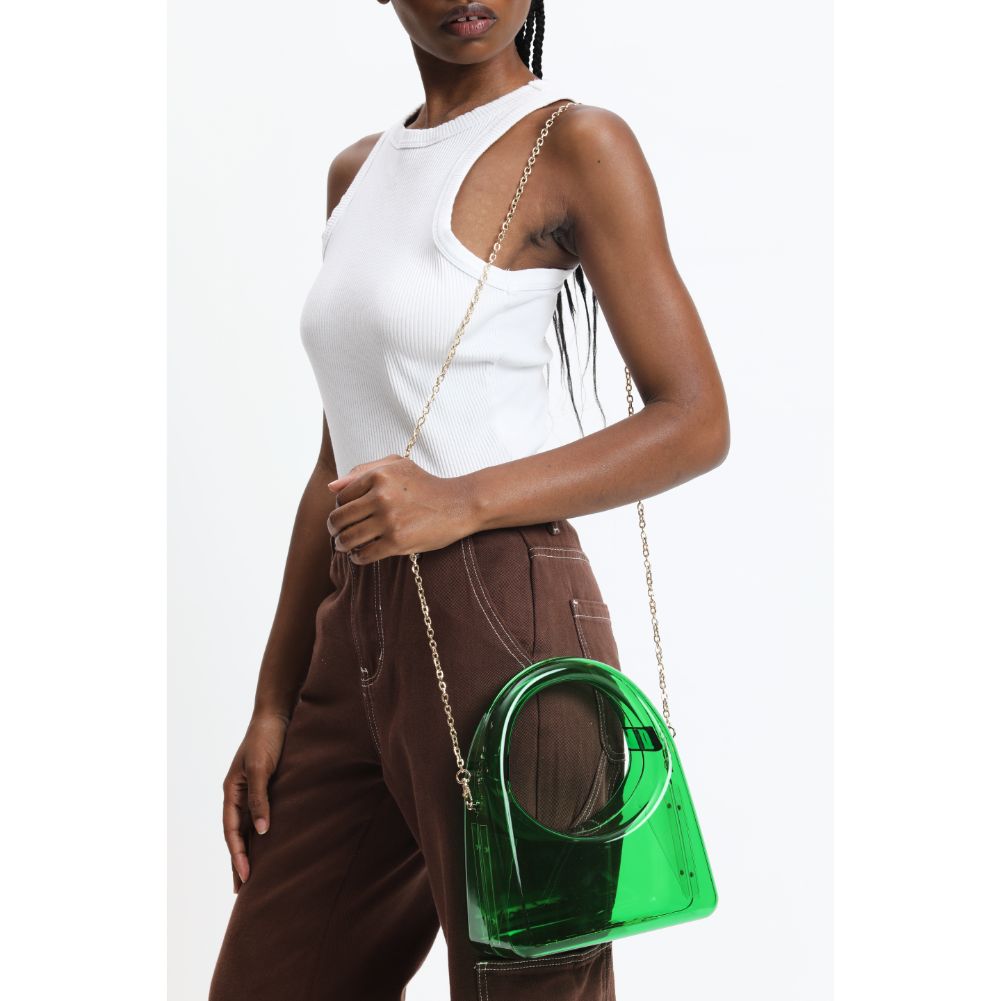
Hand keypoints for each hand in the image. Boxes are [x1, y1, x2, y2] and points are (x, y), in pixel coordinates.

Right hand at [222, 713, 288, 892]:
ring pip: (247, 828)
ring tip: (252, 876)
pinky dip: (262, 834)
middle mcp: (239, 794)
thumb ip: (260, 798)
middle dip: (238, 861)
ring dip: (249, 850)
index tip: (244, 877)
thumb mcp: (262, 768)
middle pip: (236, 834)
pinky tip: (268, 846)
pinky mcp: (266, 787)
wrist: (278, 716)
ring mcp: (251, 791)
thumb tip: (261, 832)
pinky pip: (260, 816)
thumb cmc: (267, 739)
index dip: (237, 854)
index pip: (232, 831)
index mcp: (232, 791)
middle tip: (241, 891)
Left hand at [326, 454, 478, 562]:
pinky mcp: (397, 542)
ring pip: (348, 538)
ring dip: (342, 545)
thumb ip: (362, 471)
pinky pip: (364, 554)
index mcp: (378, 476)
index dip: (340, 508)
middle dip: (334, 529)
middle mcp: (381, 497)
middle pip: (339, 519)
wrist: (459, 504)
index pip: (341, 497)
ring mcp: (389, 521)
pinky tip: (361, 555)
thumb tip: (331, 488)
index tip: (346, 516)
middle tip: (338, 535)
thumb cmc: (426, 484)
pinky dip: (357, 558)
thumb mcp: (397, 465)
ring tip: (346, 546)